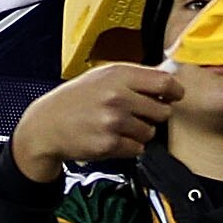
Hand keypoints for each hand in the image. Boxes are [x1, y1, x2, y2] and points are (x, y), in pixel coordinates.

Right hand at [9, 65, 179, 182]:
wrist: (47, 124)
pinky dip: (129, 146)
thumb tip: (169, 79)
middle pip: (162, 110)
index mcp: (118, 74)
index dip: (174, 91)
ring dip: (140, 132)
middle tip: (138, 114)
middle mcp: (117, 96)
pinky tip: (112, 138)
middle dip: (154, 115)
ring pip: (150, 131)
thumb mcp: (102, 76)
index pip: (164, 82)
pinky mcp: (109, 144)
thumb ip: (134, 78)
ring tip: (119, 126)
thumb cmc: (77, 99)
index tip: (173, 96)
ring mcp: (113, 121)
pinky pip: (138, 148)